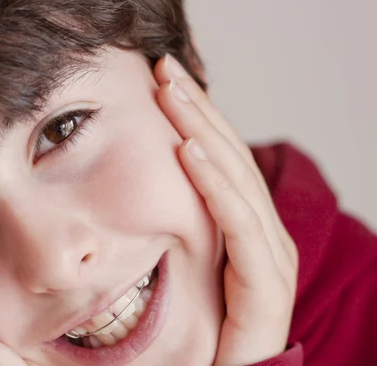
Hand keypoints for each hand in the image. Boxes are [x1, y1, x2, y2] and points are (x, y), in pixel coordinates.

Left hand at [154, 54, 298, 364]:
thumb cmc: (196, 327)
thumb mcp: (178, 261)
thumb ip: (170, 221)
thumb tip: (127, 179)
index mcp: (239, 226)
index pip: (218, 157)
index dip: (194, 115)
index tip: (161, 78)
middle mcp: (260, 234)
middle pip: (229, 158)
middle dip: (198, 111)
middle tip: (165, 68)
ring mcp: (269, 258)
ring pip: (236, 181)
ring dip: (203, 133)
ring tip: (173, 96)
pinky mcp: (267, 286)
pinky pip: (241, 226)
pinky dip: (216, 185)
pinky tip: (190, 152)